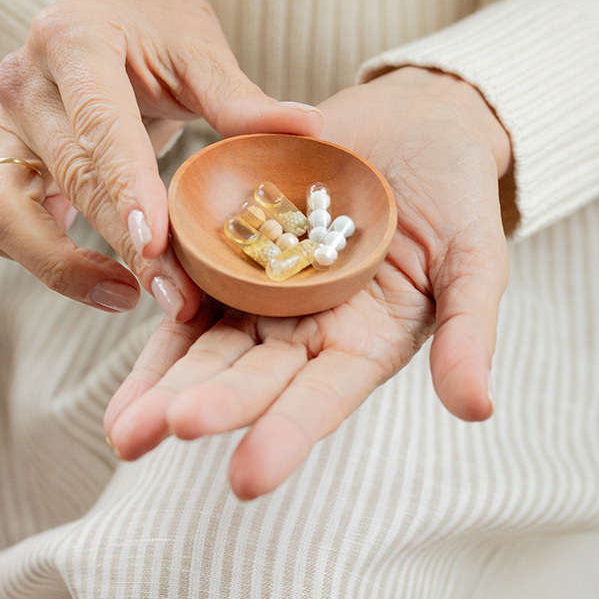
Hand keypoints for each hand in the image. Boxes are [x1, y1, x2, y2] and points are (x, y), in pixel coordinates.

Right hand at [0, 0, 322, 317]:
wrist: (112, 16)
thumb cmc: (159, 30)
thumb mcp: (200, 51)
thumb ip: (241, 99)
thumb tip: (308, 129)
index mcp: (71, 39)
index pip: (98, 122)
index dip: (126, 186)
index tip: (158, 243)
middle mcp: (22, 81)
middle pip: (68, 176)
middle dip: (124, 242)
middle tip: (180, 294)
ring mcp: (1, 126)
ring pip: (4, 214)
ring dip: (62, 266)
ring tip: (132, 294)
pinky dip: (40, 259)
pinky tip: (104, 279)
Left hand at [104, 67, 511, 496]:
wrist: (416, 122)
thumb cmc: (458, 192)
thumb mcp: (477, 255)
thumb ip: (469, 328)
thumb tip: (477, 408)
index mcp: (366, 342)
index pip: (322, 398)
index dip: (285, 433)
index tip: (246, 477)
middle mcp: (309, 327)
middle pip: (250, 375)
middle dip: (203, 405)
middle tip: (149, 435)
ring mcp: (267, 286)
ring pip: (208, 339)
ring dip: (163, 381)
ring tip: (121, 426)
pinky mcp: (235, 239)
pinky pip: (190, 271)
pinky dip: (159, 294)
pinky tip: (123, 316)